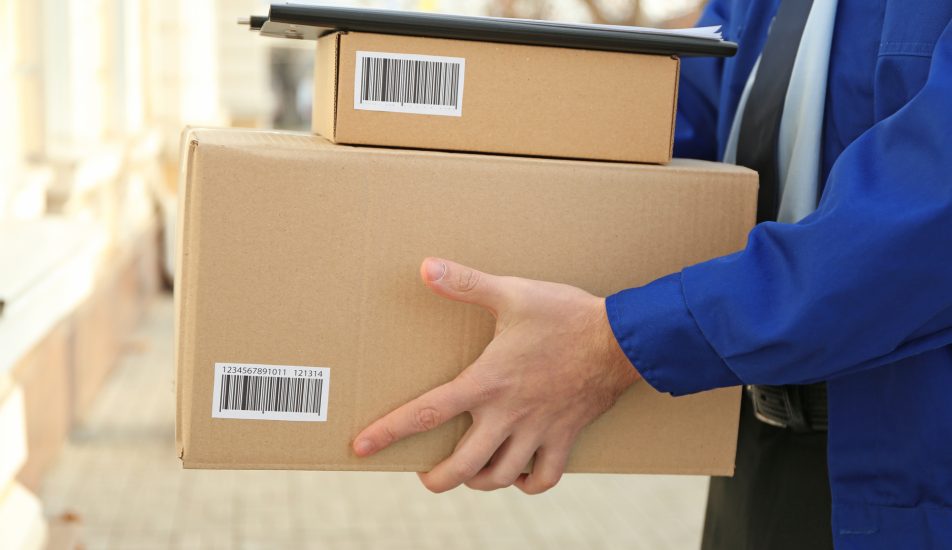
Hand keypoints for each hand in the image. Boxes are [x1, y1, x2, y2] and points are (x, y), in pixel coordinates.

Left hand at [352, 258, 638, 493]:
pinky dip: (529, 483)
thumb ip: (466, 283)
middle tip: (425, 476)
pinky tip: (519, 475)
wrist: (620, 339)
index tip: (361, 447)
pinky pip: (545, 478)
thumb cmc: (564, 314)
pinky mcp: (565, 437)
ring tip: (469, 474)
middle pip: (463, 466)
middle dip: (438, 479)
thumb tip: (426, 267)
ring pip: (501, 477)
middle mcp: (508, 415)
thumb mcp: (512, 293)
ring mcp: (538, 431)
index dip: (389, 432)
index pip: (427, 412)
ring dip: (480, 481)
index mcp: (487, 382)